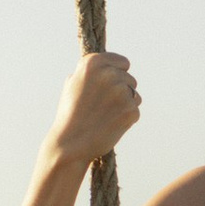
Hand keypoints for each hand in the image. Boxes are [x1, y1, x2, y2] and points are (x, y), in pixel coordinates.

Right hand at [45, 50, 140, 168]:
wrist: (71, 143)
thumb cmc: (70, 115)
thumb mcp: (72, 85)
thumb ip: (89, 72)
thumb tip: (102, 65)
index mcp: (93, 63)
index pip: (123, 62)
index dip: (117, 75)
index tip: (107, 87)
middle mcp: (109, 73)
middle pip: (129, 78)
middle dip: (120, 91)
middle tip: (102, 106)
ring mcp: (121, 91)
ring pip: (134, 94)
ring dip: (124, 104)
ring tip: (104, 116)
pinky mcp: (131, 109)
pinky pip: (135, 110)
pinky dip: (126, 118)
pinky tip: (110, 125)